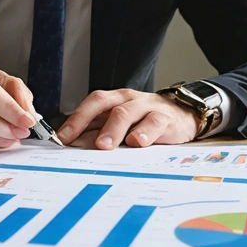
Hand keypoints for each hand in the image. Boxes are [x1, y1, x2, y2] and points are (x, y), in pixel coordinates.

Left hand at [57, 89, 197, 148]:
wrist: (185, 116)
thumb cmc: (147, 122)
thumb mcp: (123, 126)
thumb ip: (101, 133)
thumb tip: (74, 147)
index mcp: (116, 100)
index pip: (92, 103)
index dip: (76, 118)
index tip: (61, 137)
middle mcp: (129, 100)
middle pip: (105, 104)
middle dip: (87, 121)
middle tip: (75, 141)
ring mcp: (147, 107)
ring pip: (127, 112)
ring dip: (113, 129)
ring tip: (104, 145)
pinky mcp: (166, 119)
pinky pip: (154, 123)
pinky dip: (145, 133)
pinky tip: (138, 143)